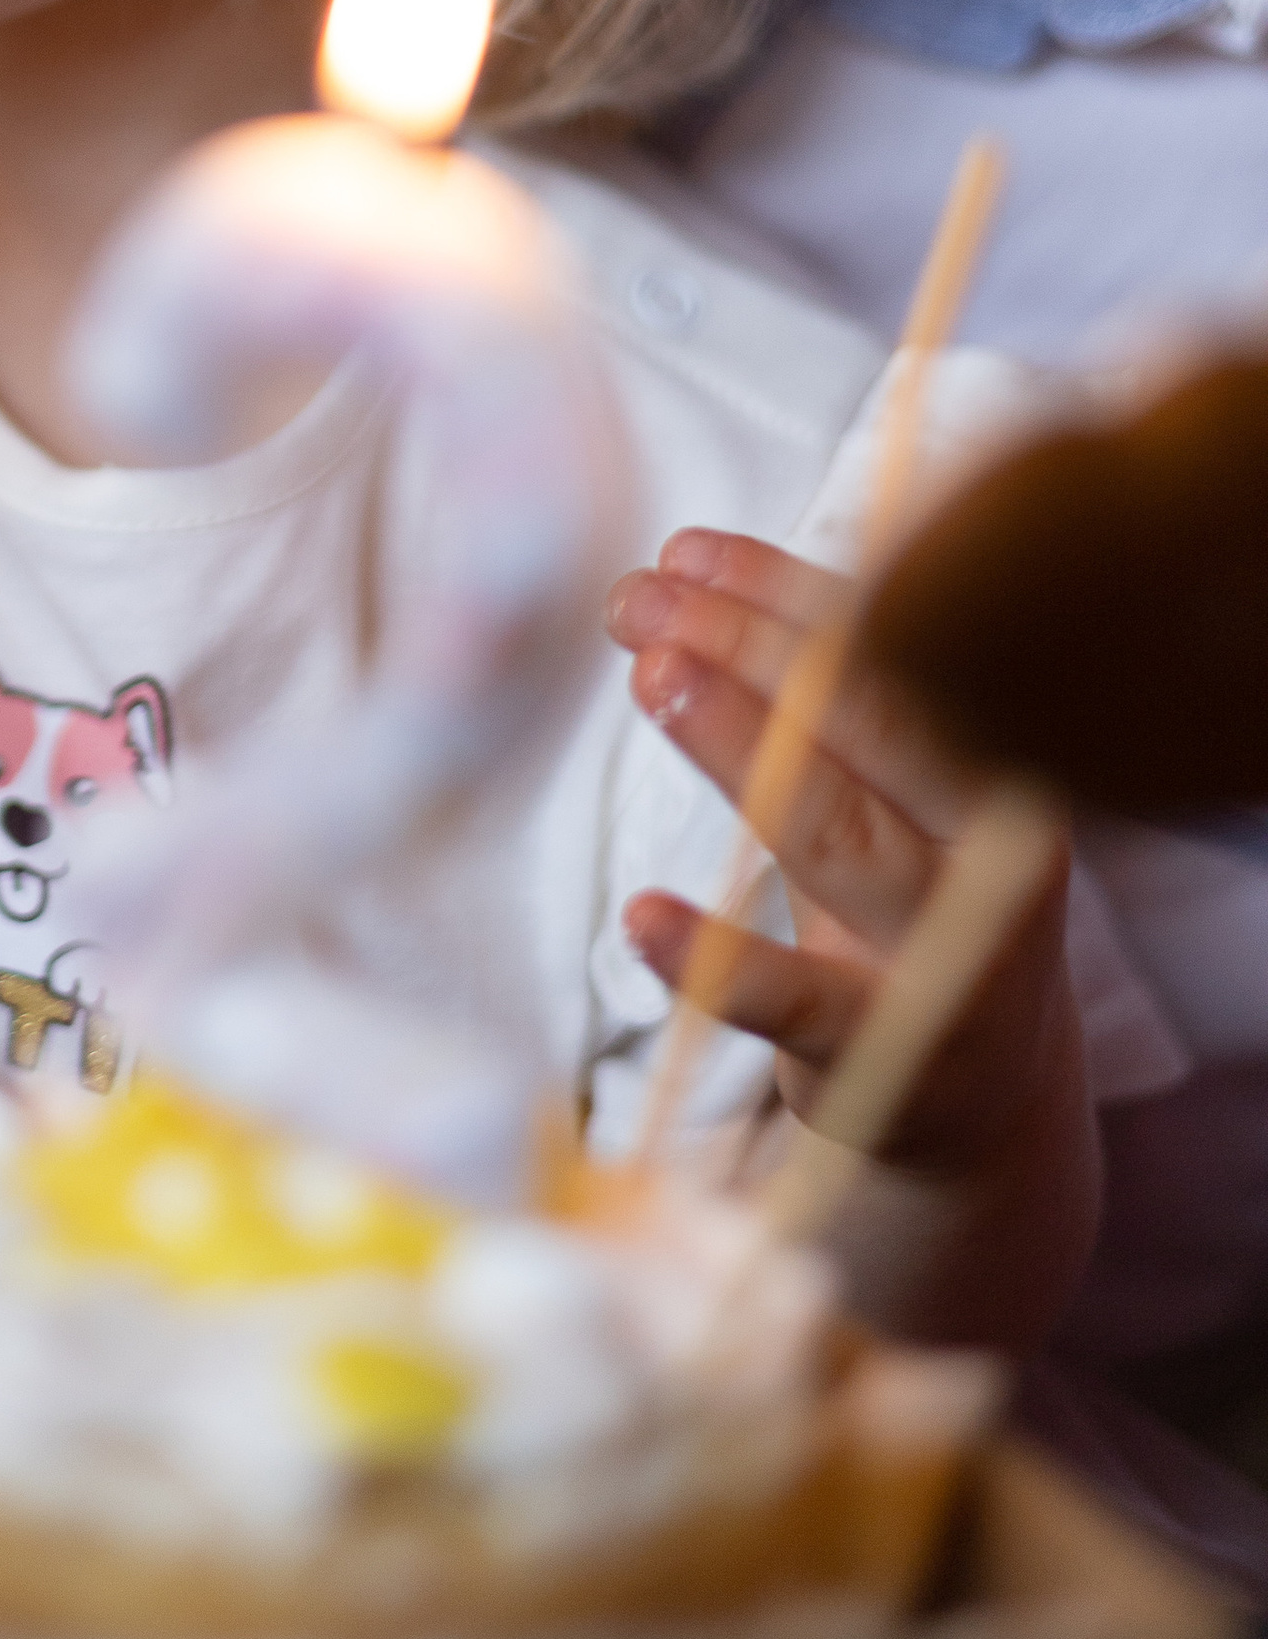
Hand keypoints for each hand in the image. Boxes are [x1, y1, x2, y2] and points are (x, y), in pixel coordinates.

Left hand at [605, 528, 1075, 1184]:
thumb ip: (811, 697)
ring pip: (837, 832)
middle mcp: (992, 844)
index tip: (684, 552)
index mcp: (997, 760)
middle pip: (873, 721)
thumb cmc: (912, 900)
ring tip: (653, 680)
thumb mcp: (892, 794)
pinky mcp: (885, 1046)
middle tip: (643, 600)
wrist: (986, 1086)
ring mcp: (944, 949)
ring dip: (739, 747)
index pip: (899, 650)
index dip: (787, 592)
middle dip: (752, 645)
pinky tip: (641, 916)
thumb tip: (684, 580)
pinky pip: (790, 997)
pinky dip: (713, 958)